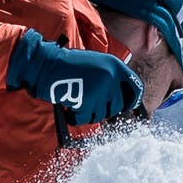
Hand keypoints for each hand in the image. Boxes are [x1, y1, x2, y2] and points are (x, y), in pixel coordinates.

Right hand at [5, 30, 140, 130]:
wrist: (46, 63)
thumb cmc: (68, 65)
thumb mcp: (96, 63)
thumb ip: (111, 78)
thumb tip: (123, 102)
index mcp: (115, 65)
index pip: (136, 88)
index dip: (132, 100)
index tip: (127, 107)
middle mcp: (111, 77)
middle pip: (117, 106)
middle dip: (104, 110)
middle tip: (89, 103)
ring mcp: (99, 89)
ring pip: (101, 115)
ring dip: (88, 112)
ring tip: (76, 99)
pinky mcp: (86, 100)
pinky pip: (85, 119)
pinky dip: (75, 118)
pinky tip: (68, 109)